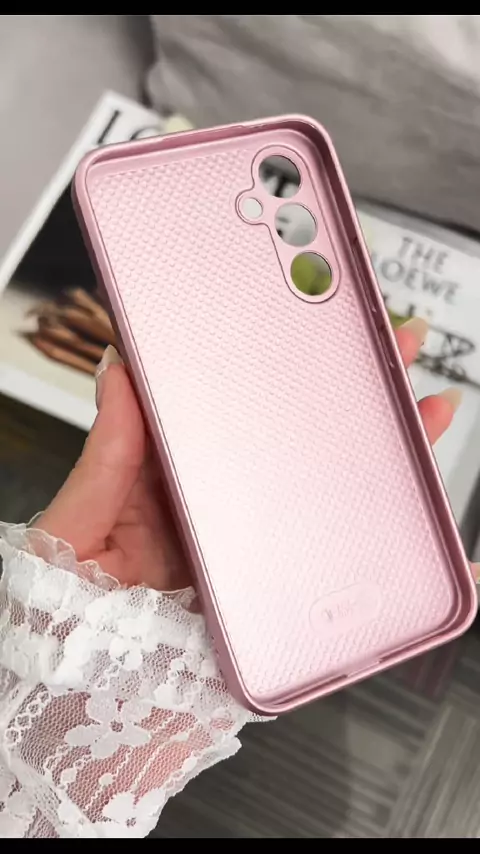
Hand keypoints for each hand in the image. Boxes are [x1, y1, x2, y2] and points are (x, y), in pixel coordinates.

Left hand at [38, 320, 475, 588]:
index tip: (308, 325)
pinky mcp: (274, 611)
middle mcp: (220, 519)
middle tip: (388, 349)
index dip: (274, 370)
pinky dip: (388, 557)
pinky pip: (336, 580)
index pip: (231, 415)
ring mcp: (253, 563)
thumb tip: (118, 370)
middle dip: (348, 399)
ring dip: (381, 461)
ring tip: (421, 417)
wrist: (78, 711)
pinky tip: (431, 537)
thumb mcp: (75, 529)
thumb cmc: (62, 619)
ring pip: (328, 503)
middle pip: (295, 450)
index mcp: (171, 487)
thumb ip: (105, 458)